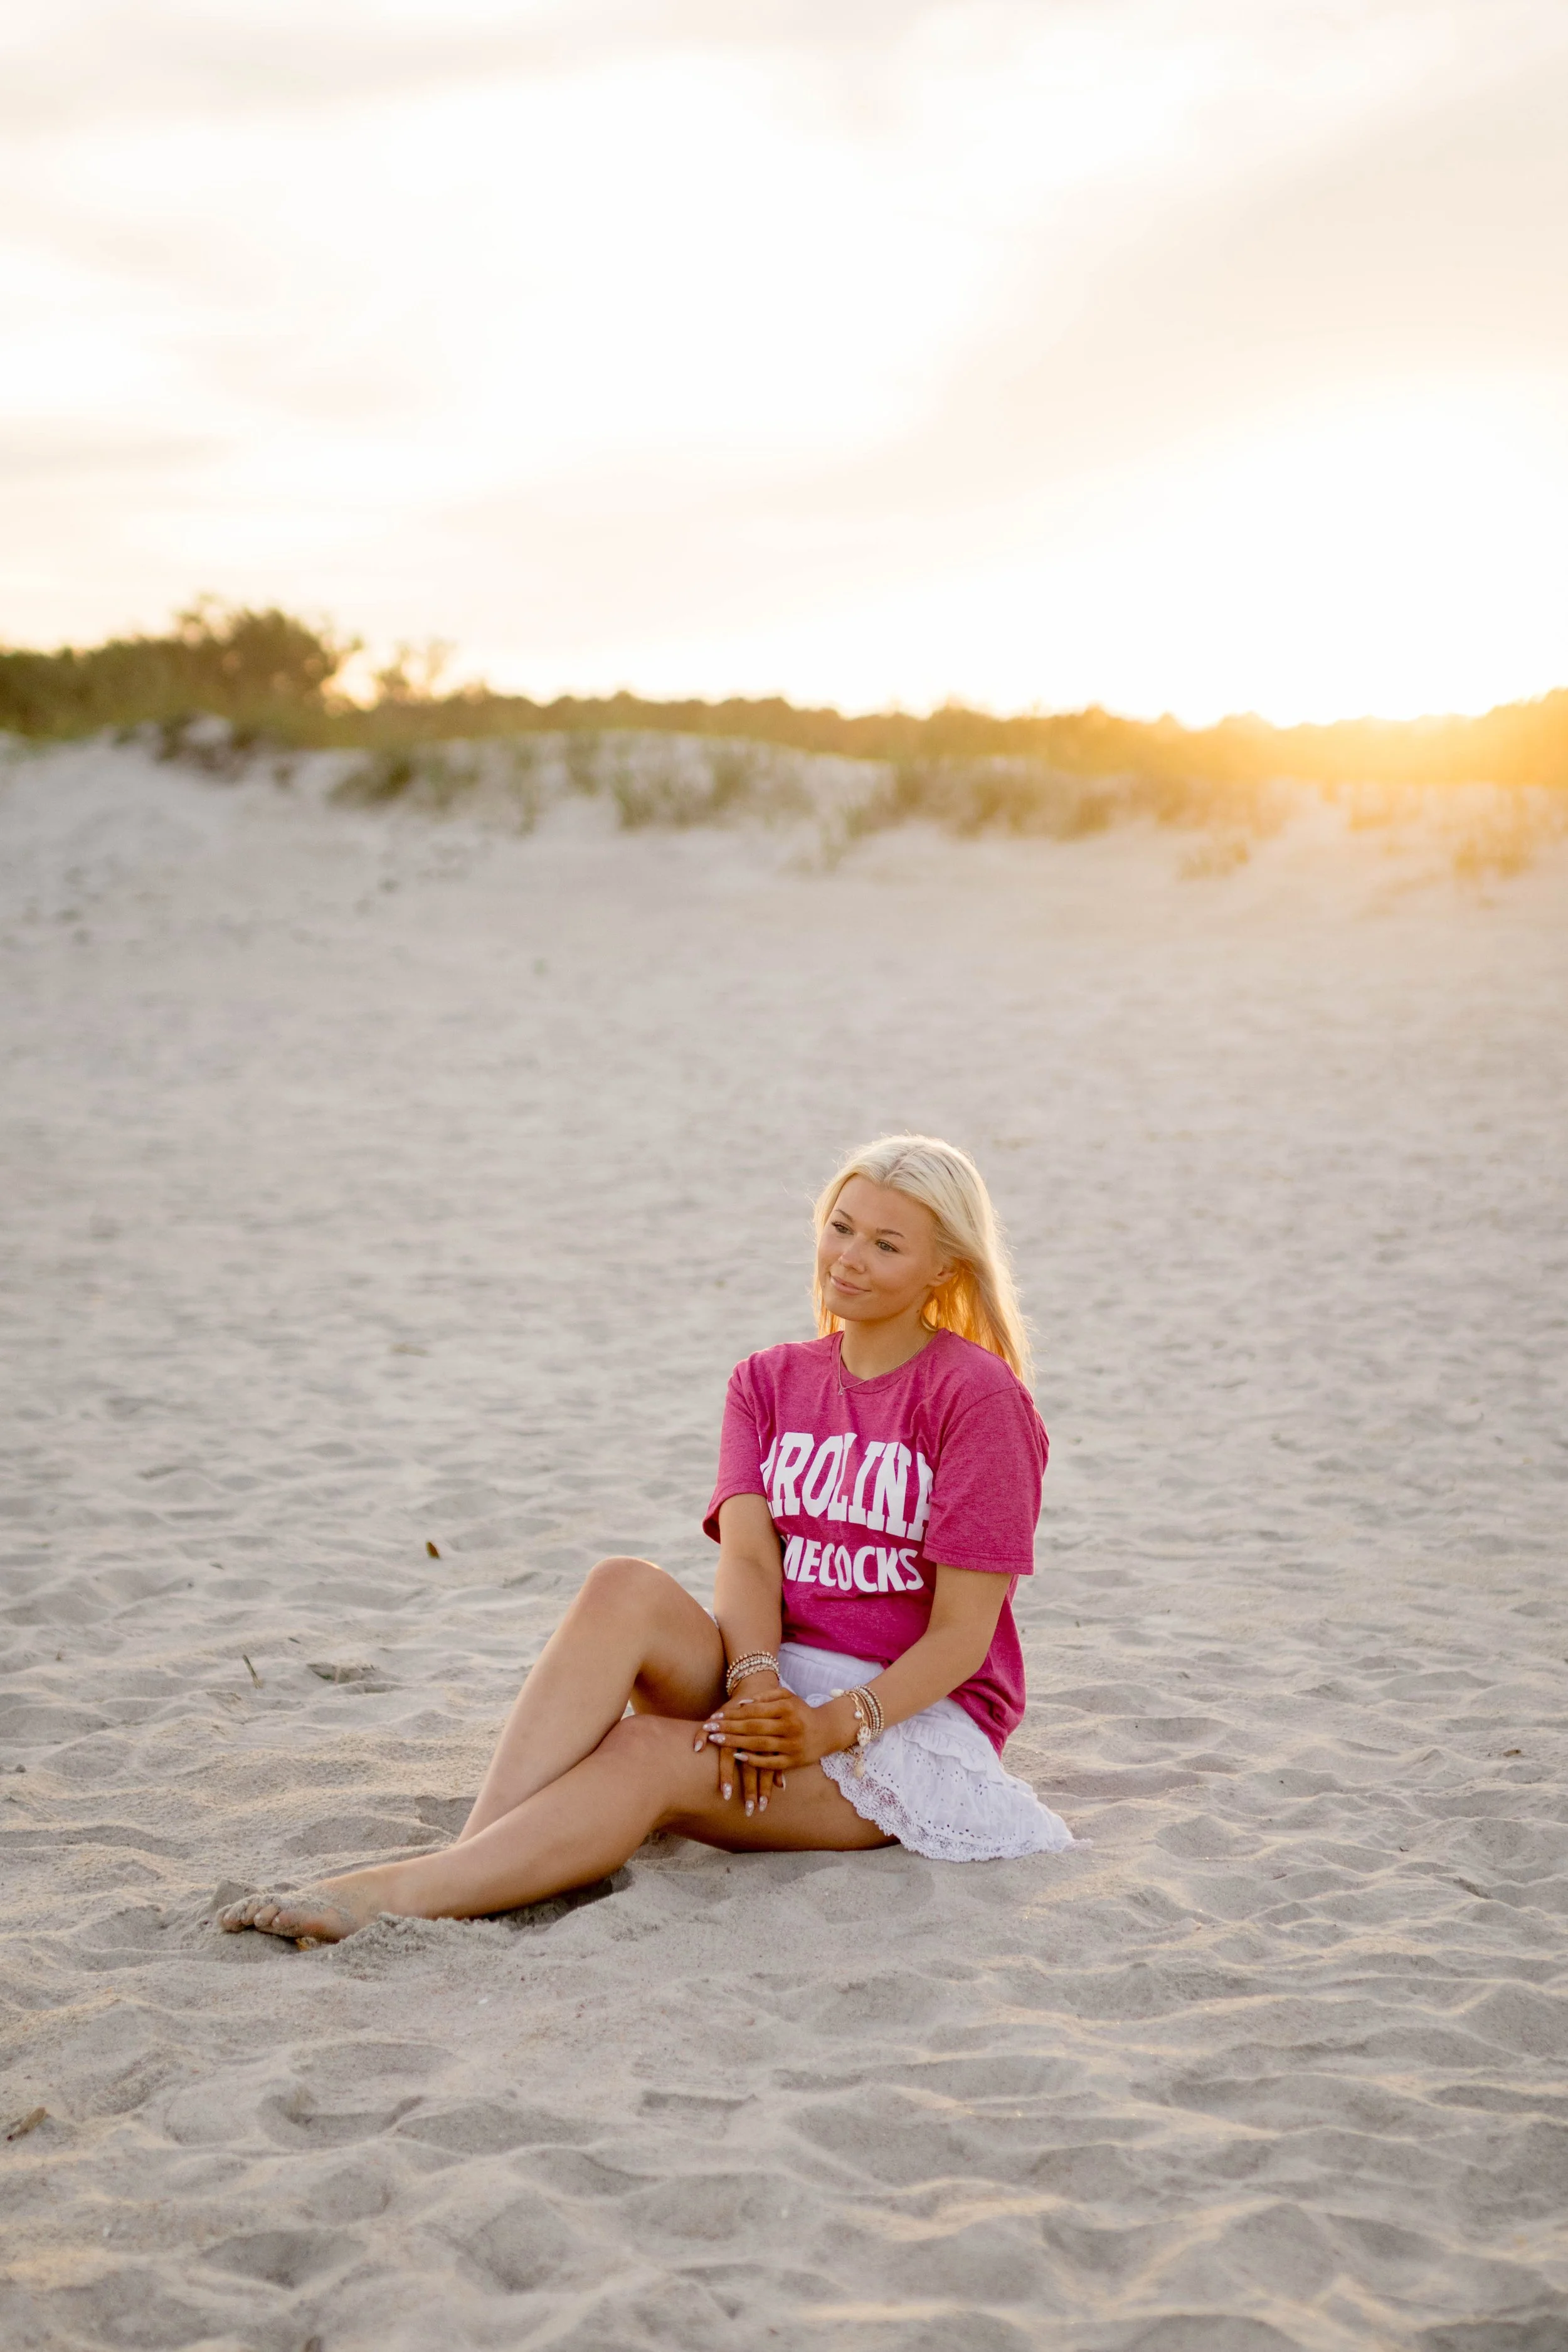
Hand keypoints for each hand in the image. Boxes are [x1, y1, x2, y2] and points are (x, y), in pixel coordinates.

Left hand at [697, 1681, 857, 1815]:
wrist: (827, 1730)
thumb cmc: (801, 1711)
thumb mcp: (788, 1697)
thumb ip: (766, 1697)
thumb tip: (742, 1705)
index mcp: (787, 1708)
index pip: (754, 1711)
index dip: (732, 1714)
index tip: (714, 1717)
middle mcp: (790, 1726)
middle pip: (753, 1728)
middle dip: (729, 1729)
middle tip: (710, 1729)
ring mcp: (792, 1745)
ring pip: (759, 1745)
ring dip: (736, 1743)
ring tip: (717, 1741)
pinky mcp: (794, 1761)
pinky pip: (770, 1762)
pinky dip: (753, 1760)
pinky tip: (738, 1757)